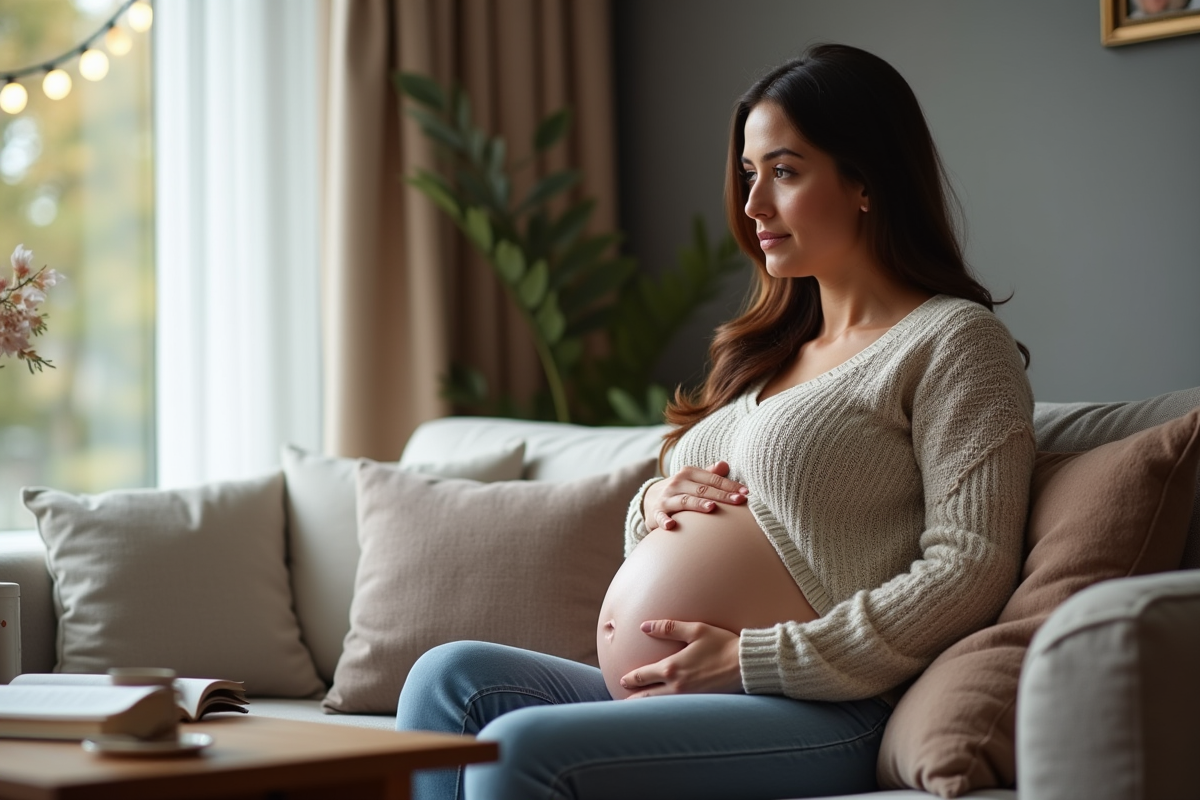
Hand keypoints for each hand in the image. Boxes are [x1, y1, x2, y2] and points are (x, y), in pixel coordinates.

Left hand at [619, 620, 742, 698]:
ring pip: (660, 706)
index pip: (643, 676)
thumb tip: (644, 626)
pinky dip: (666, 710)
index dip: (631, 678)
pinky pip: (676, 709)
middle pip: (647, 697)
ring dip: (648, 707)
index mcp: (672, 668)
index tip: (623, 680)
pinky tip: (665, 711)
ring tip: (639, 710)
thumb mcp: (695, 630)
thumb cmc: (722, 644)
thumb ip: (667, 628)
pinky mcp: (699, 703)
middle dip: (634, 698)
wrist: (745, 665)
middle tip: (625, 700)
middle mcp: (676, 686)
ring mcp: (688, 697)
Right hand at [643, 461, 748, 531]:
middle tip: (739, 501)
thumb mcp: (693, 478)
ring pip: (685, 501)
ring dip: (698, 504)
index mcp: (688, 473)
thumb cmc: (680, 489)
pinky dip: (665, 521)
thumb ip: (709, 474)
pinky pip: (661, 517)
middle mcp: (677, 483)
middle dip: (721, 495)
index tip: (745, 492)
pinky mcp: (657, 513)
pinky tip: (672, 526)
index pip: (712, 479)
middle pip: (702, 490)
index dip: (729, 485)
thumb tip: (725, 464)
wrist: (649, 497)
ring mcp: (666, 498)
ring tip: (712, 508)